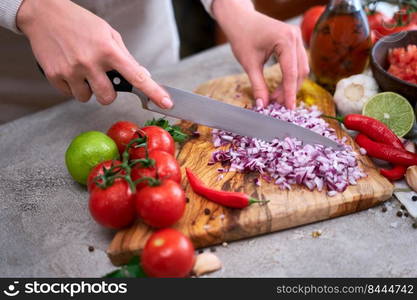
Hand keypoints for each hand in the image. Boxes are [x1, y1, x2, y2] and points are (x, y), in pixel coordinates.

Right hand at [16, 0, 172, 107]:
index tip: (166, 103)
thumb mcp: (108, 34)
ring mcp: (71, 70)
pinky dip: (72, 86)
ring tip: (82, 70)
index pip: (137, 76)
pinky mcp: (55, 75)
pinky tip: (69, 69)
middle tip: (101, 78)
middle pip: (108, 98)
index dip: (153, 92)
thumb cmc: (80, 23)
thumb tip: (143, 75)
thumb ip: (126, 57)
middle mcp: (91, 62)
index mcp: (109, 50)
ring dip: (88, 90)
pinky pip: (70, 94)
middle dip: (108, 93)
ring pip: (88, 98)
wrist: (44, 14)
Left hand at [213, 0, 308, 108]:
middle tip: (277, 105)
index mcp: (285, 40)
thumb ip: (258, 86)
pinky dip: (291, 76)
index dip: (289, 93)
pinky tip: (280, 87)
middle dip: (289, 90)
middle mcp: (295, 37)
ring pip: (301, 68)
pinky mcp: (294, 40)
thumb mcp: (249, 64)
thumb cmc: (242, 37)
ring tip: (276, 98)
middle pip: (299, 72)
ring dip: (291, 85)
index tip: (289, 109)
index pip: (290, 73)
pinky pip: (298, 62)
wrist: (240, 20)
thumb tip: (262, 105)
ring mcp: (297, 37)